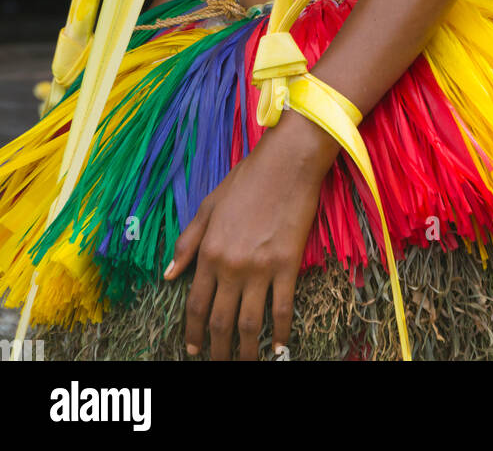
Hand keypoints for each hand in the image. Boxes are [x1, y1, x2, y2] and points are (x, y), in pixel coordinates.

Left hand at [164, 113, 336, 360]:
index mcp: (209, 252)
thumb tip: (168, 275)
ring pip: (248, 323)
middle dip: (217, 350)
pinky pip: (282, 308)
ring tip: (246, 365)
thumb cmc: (247, 179)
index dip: (193, 332)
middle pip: (220, 321)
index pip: (196, 304)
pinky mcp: (287, 265)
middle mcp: (230, 266)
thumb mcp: (208, 206)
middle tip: (217, 365)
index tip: (192, 350)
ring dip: (246, 351)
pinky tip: (279, 348)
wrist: (287, 163)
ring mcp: (260, 268)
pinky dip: (280, 333)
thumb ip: (187, 243)